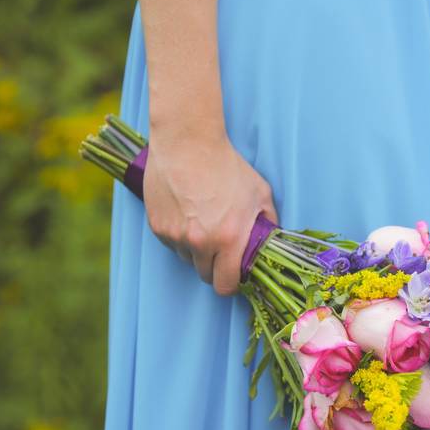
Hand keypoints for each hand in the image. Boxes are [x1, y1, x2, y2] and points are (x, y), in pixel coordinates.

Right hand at [143, 127, 278, 295]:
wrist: (187, 143)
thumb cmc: (227, 166)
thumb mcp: (260, 194)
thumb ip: (268, 222)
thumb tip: (271, 241)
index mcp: (228, 239)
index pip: (225, 286)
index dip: (232, 284)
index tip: (235, 274)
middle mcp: (200, 242)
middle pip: (205, 276)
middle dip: (215, 267)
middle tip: (221, 248)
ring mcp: (175, 235)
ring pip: (187, 259)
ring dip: (196, 250)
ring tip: (204, 222)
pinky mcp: (157, 226)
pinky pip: (171, 243)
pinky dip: (179, 236)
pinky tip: (188, 213)